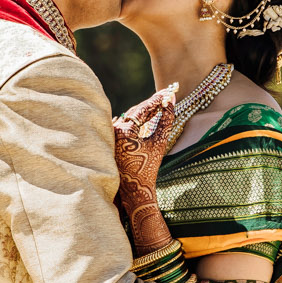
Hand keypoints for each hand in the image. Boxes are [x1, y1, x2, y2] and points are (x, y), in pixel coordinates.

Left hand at [112, 84, 179, 201]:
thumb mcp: (159, 143)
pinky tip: (148, 116)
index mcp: (124, 130)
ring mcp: (111, 135)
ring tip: (160, 104)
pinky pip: (125, 125)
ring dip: (145, 112)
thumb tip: (170, 101)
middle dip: (152, 105)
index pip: (142, 109)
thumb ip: (166, 120)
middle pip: (136, 112)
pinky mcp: (112, 140)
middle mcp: (114, 130)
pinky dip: (137, 121)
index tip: (168, 92)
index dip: (156, 100)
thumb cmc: (148, 168)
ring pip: (130, 118)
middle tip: (166, 96)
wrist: (135, 190)